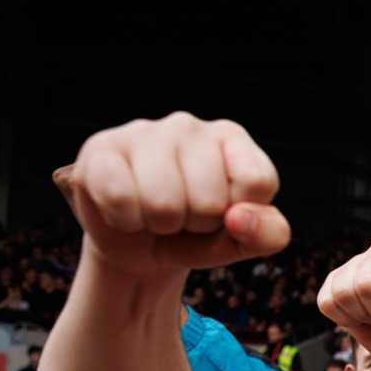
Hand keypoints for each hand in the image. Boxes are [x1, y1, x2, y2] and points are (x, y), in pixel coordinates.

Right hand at [55, 112, 288, 281]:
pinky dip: (125, 220)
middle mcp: (189, 125)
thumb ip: (269, 234)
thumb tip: (239, 217)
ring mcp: (143, 131)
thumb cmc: (197, 234)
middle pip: (208, 201)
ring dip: (160, 225)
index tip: (226, 213)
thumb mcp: (242, 241)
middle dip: (196, 224)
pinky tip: (125, 209)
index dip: (241, 216)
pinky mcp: (101, 148)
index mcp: (232, 138)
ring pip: (162, 203)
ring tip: (156, 213)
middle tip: (183, 217)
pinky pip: (119, 198)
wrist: (138, 245)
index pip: (256, 182)